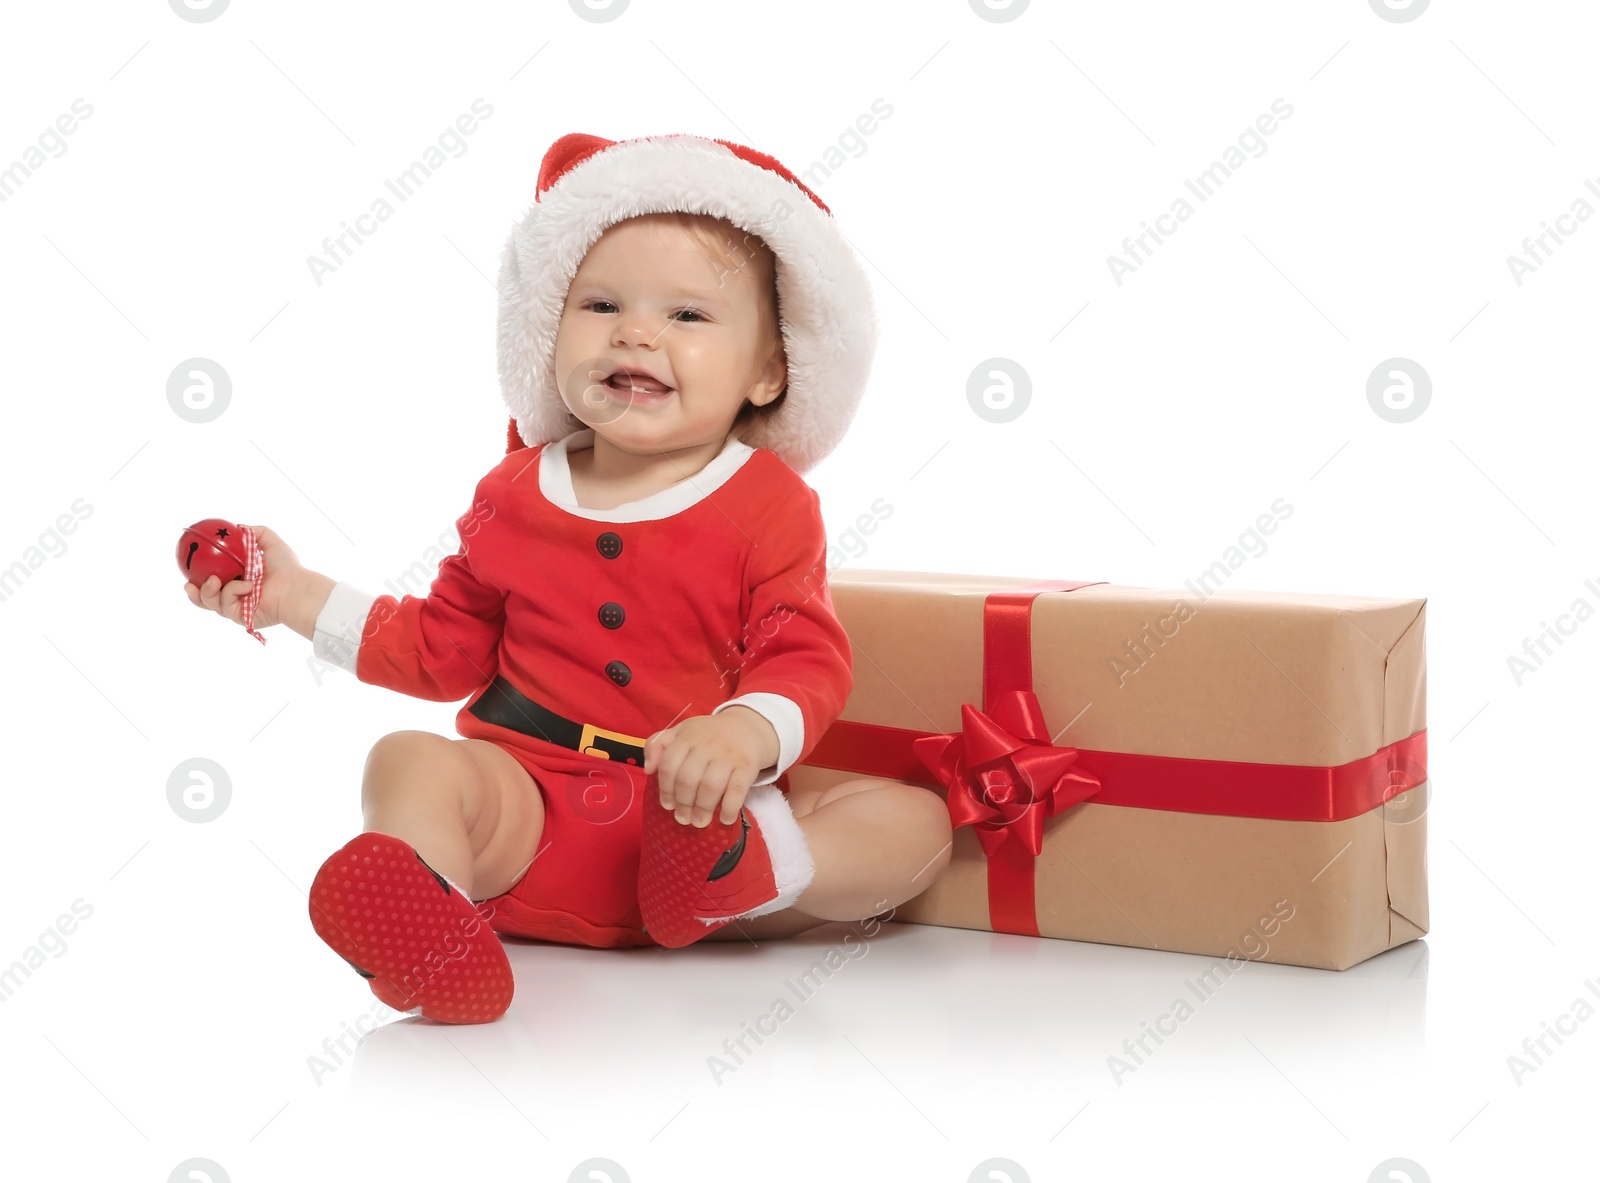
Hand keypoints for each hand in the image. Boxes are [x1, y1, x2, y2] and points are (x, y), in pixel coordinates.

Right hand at [182, 524, 302, 631]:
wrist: (295, 587)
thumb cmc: (287, 567)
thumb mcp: (270, 542)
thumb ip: (254, 533)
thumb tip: (239, 527)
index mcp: (242, 580)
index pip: (218, 582)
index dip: (201, 577)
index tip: (189, 569)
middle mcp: (239, 596)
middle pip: (208, 599)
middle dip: (195, 594)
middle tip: (188, 584)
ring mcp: (240, 608)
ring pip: (212, 604)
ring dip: (208, 592)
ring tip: (212, 580)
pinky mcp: (242, 618)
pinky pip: (225, 605)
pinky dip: (232, 592)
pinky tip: (246, 586)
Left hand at [644, 709, 777, 827]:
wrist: (747, 727)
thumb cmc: (708, 736)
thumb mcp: (681, 732)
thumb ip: (658, 745)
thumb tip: (648, 769)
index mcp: (688, 736)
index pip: (669, 765)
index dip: (665, 789)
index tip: (667, 805)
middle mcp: (707, 744)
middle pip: (688, 779)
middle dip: (683, 804)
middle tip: (683, 818)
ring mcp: (728, 755)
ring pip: (710, 786)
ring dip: (702, 809)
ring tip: (699, 822)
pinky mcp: (747, 765)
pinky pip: (737, 790)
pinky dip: (729, 808)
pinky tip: (725, 819)